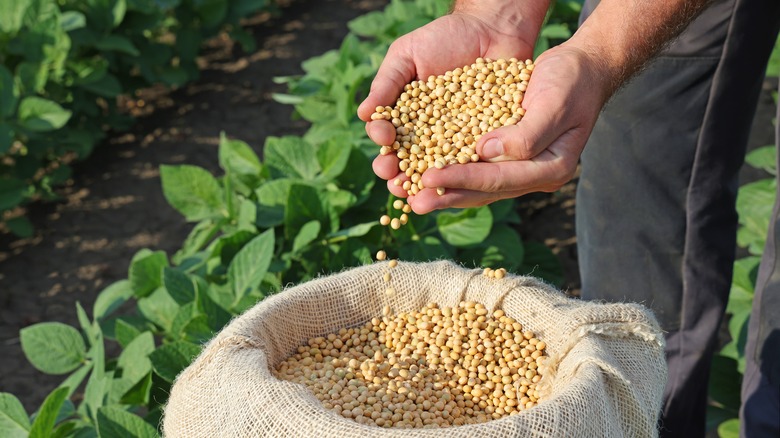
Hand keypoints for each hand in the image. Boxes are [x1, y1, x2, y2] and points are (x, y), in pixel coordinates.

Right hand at [357, 9, 540, 200]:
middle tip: (396, 180)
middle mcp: (427, 136)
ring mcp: (455, 142)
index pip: (387, 139)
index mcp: (404, 118)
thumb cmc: (444, 38)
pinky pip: (472, 163)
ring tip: (420, 193)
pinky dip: (463, 175)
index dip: (383, 145)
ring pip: (437, 171)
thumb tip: (363, 114)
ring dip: (426, 186)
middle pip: (408, 163)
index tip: (385, 140)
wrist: (492, 29)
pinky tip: (457, 182)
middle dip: (399, 175)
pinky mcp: (484, 143)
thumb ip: (386, 83)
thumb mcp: (407, 55)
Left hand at [410, 43, 614, 213]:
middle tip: (414, 202)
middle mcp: (536, 175)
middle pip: (486, 191)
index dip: (463, 179)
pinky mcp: (509, 158)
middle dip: (447, 195)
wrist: (582, 69)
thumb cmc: (572, 81)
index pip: (500, 179)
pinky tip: (426, 174)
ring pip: (478, 186)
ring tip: (412, 197)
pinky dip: (452, 172)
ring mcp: (523, 169)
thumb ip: (526, 134)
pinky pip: (477, 170)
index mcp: (552, 168)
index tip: (429, 178)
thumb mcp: (555, 102)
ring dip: (445, 191)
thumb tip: (487, 151)